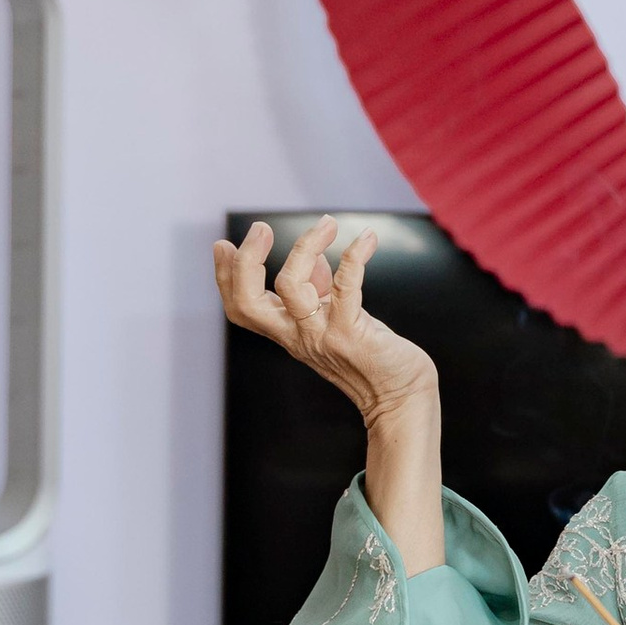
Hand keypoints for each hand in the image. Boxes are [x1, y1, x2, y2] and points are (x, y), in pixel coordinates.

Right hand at [213, 217, 437, 424]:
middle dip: (246, 261)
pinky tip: (367, 239)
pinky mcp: (351, 334)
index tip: (224, 245)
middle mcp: (297, 335)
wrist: (400, 399)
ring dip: (304, 247)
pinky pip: (344, 287)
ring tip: (327, 224)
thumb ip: (320, 292)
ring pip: (290, 288)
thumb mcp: (337, 321)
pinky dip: (353, 257)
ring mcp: (321, 336)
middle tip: (261, 229)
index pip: (241, 307)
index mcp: (288, 331)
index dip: (225, 277)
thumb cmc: (372, 357)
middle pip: (248, 302)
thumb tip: (315, 257)